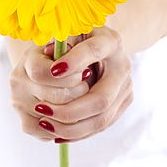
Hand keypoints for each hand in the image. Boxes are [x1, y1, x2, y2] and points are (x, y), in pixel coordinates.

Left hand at [9, 27, 132, 141]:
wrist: (98, 49)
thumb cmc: (77, 39)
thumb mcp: (69, 32)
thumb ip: (60, 41)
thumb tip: (49, 54)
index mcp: (110, 41)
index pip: (94, 51)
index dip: (75, 61)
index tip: (53, 70)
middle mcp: (123, 65)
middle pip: (101, 98)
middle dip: (69, 110)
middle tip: (40, 108)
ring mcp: (125, 88)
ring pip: (101, 119)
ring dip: (70, 127)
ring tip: (45, 123)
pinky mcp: (122, 104)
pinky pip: (100, 127)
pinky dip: (77, 133)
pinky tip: (56, 133)